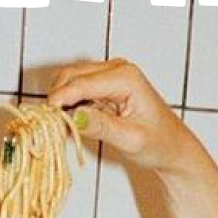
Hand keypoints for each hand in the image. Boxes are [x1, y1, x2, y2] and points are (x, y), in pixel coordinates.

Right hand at [47, 57, 202, 175]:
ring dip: (61, 101)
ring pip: (71, 81)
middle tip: (49, 125)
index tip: (45, 116)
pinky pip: (77, 90)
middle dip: (57, 98)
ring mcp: (109, 75)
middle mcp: (117, 69)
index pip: (82, 83)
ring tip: (59, 127)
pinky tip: (69, 124)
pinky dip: (69, 105)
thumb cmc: (159, 143)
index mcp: (126, 77)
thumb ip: (102, 127)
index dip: (60, 99)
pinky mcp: (104, 85)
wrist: (172, 148)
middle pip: (71, 76)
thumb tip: (74, 117)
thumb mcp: (130, 140)